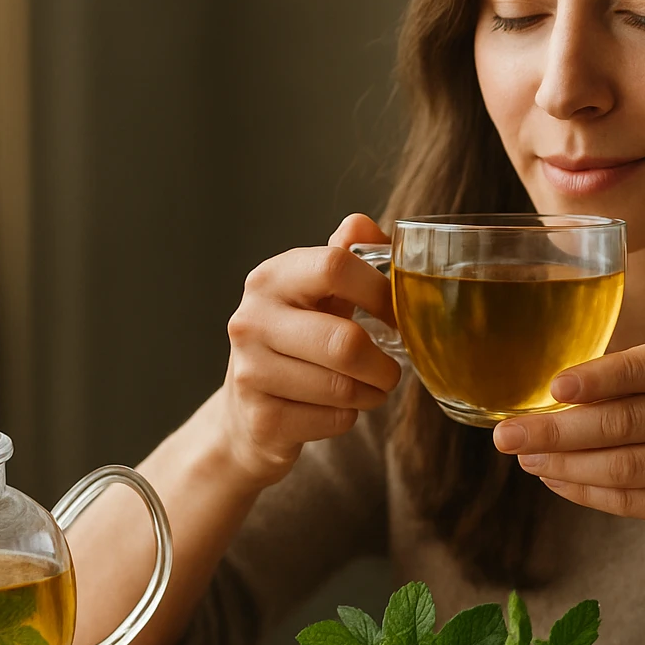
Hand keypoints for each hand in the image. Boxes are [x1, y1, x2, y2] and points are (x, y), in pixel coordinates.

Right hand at [219, 213, 401, 489]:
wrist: (245, 413)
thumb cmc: (294, 343)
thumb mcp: (313, 295)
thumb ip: (343, 256)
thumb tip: (366, 225)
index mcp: (270, 279)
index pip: (336, 266)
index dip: (381, 292)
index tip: (398, 315)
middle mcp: (252, 320)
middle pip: (346, 342)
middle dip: (383, 364)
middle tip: (390, 371)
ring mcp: (251, 372)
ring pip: (344, 388)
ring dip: (371, 393)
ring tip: (367, 389)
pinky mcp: (262, 419)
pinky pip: (335, 419)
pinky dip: (348, 417)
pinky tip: (334, 409)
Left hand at [492, 337, 644, 556]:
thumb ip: (638, 384)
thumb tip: (551, 397)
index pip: (639, 369)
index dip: (593, 379)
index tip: (551, 389)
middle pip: (619, 423)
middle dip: (553, 432)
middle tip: (506, 436)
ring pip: (621, 467)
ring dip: (564, 466)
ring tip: (526, 461)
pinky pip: (632, 502)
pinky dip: (588, 493)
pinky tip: (559, 483)